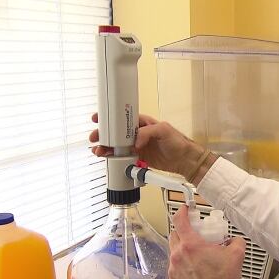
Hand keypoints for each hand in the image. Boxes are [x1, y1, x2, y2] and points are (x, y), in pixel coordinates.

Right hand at [89, 113, 206, 177]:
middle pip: (115, 133)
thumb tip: (135, 140)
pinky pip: (122, 157)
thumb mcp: (164, 130)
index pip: (122, 119)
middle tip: (94, 138)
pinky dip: (112, 157)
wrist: (184, 160)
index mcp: (142, 123)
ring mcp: (136, 146)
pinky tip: (106, 157)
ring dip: (106, 147)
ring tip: (98, 150)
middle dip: (103, 134)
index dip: (109, 119)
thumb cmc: (177, 142)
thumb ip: (148, 132)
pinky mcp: (137, 157)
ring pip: (116, 145)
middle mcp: (137, 134)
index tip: (98, 119)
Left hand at [168, 205, 245, 278]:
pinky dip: (181, 266)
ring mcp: (173, 270)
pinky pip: (174, 269)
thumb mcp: (236, 255)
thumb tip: (235, 240)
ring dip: (182, 250)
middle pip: (173, 235)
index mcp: (191, 245)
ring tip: (196, 256)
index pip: (179, 220)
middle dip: (182, 232)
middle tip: (194, 234)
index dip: (181, 211)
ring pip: (173, 253)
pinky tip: (193, 271)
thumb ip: (236, 241)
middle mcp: (178, 256)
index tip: (184, 209)